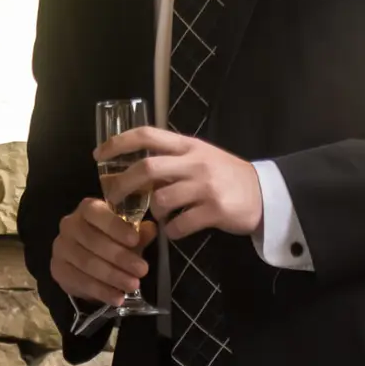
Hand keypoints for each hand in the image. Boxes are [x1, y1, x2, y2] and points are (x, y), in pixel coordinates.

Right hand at [50, 198, 153, 310]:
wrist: (88, 263)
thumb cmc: (112, 241)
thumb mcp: (128, 236)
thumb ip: (139, 233)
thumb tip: (151, 229)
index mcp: (87, 210)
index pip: (96, 213)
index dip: (115, 226)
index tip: (134, 240)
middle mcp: (69, 225)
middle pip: (92, 240)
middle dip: (119, 256)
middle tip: (142, 270)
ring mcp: (61, 248)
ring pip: (86, 262)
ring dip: (112, 276)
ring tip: (133, 285)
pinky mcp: (58, 269)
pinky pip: (79, 281)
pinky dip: (101, 291)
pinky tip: (117, 297)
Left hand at [100, 128, 262, 238]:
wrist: (266, 194)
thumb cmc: (226, 176)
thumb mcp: (200, 157)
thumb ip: (171, 160)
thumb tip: (133, 169)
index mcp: (188, 145)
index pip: (146, 134)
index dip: (118, 143)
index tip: (98, 155)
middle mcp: (195, 162)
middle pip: (146, 169)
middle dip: (123, 184)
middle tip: (112, 197)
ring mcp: (205, 187)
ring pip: (160, 201)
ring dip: (151, 212)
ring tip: (157, 216)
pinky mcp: (214, 211)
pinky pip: (179, 225)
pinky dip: (171, 231)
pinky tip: (175, 230)